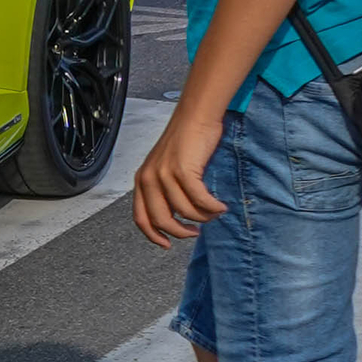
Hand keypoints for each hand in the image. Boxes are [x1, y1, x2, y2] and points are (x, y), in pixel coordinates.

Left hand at [132, 101, 227, 246]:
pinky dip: (212, 207)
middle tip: (196, 231)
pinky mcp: (183, 170)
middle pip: (162, 220)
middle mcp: (149, 178)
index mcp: (141, 179)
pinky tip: (221, 206)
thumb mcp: (165, 168)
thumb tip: (176, 219)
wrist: (195, 116)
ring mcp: (165, 174)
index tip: (168, 245)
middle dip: (181, 232)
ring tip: (214, 212)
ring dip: (203, 217)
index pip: (140, 218)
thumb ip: (164, 191)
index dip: (153, 236)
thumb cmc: (185, 142)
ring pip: (185, 212)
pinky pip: (200, 200)